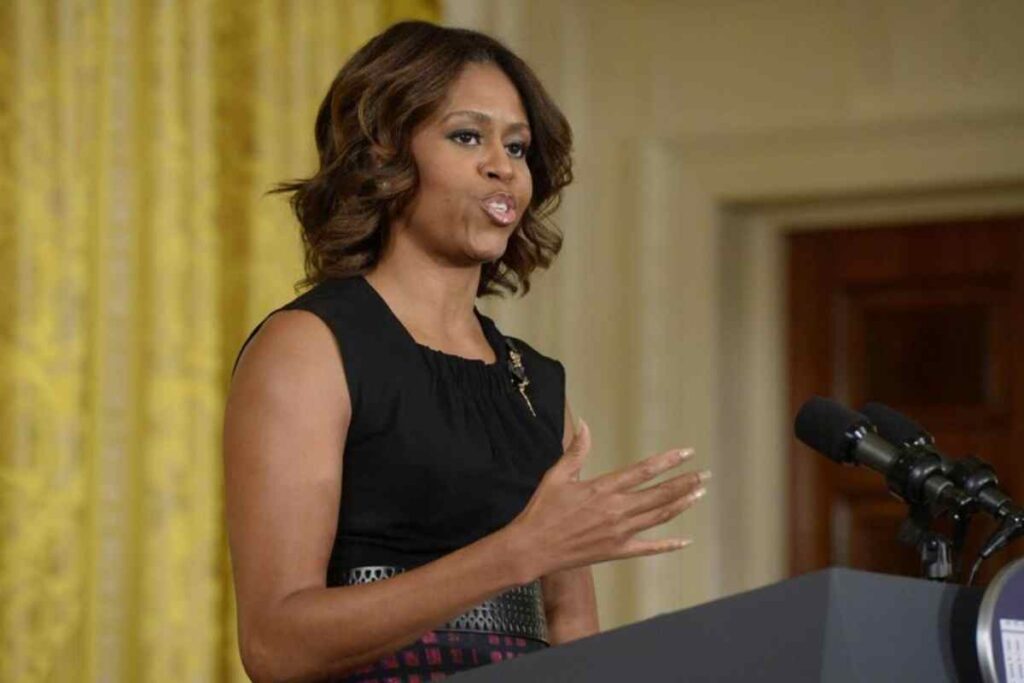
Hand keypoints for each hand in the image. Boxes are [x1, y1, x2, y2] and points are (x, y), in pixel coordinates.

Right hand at [507, 419, 708, 581]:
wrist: (532, 548)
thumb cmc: (543, 510)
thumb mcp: (557, 476)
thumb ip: (576, 451)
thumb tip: (584, 424)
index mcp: (603, 489)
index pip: (643, 471)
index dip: (668, 461)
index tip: (687, 453)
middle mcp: (617, 510)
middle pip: (659, 494)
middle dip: (685, 483)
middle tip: (705, 474)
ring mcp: (620, 533)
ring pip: (659, 516)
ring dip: (681, 504)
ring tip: (699, 493)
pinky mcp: (617, 552)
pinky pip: (649, 548)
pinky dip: (668, 545)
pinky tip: (685, 540)